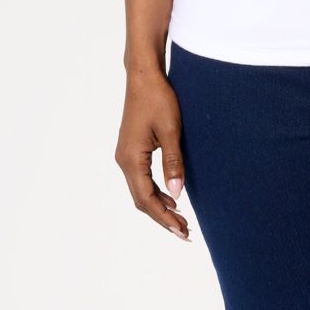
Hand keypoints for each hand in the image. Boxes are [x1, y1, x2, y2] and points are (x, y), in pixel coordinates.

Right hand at [116, 68, 190, 238]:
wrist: (143, 77)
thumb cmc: (158, 99)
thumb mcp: (171, 131)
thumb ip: (173, 163)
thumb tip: (177, 194)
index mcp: (131, 159)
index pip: (147, 199)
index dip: (164, 218)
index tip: (182, 231)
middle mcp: (124, 160)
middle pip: (141, 200)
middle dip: (163, 218)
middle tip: (185, 232)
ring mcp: (125, 156)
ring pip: (140, 191)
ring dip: (159, 206)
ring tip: (181, 220)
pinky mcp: (131, 150)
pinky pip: (141, 179)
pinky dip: (155, 192)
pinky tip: (171, 197)